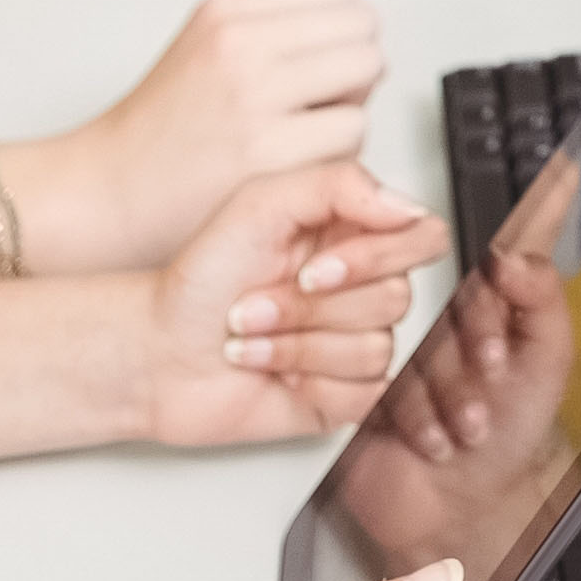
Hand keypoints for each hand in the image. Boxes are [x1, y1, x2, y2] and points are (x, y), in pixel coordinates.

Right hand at [49, 0, 389, 268]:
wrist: (107, 194)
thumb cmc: (163, 131)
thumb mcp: (207, 46)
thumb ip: (276, 28)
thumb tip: (360, 33)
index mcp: (227, 11)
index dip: (340, 32)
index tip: (317, 65)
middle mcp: (239, 45)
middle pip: (363, 30)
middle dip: (352, 68)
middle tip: (315, 105)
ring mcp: (253, 98)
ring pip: (365, 78)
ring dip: (349, 111)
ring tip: (302, 136)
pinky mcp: (267, 156)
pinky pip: (352, 135)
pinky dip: (338, 153)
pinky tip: (297, 166)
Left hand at [128, 162, 447, 449]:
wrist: (156, 351)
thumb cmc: (197, 281)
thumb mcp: (259, 202)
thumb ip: (341, 185)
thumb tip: (405, 206)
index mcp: (349, 234)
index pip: (423, 236)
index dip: (377, 257)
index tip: (314, 267)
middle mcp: (358, 288)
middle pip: (398, 297)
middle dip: (310, 307)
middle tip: (257, 301)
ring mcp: (352, 342)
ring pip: (376, 348)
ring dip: (297, 345)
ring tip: (252, 336)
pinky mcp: (344, 394)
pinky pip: (365, 394)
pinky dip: (308, 381)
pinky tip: (272, 369)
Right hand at [333, 247, 580, 576]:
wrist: (463, 505)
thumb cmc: (512, 434)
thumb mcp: (547, 365)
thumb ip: (543, 300)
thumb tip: (509, 254)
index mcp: (488, 299)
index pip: (488, 255)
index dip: (494, 293)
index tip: (501, 329)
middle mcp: (442, 315)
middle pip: (444, 298)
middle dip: (472, 346)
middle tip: (490, 378)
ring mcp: (402, 345)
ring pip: (412, 338)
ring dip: (446, 390)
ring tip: (469, 423)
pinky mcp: (366, 379)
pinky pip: (375, 376)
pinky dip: (412, 413)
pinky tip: (434, 436)